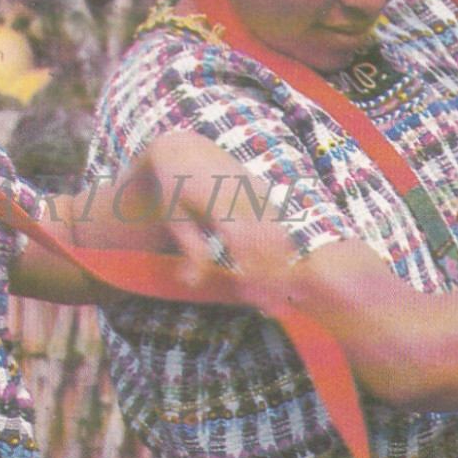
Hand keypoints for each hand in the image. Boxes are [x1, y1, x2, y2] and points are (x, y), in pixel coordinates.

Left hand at [129, 131, 299, 294]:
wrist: (185, 150)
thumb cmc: (174, 190)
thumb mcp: (175, 218)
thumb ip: (190, 249)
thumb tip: (191, 283)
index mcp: (216, 199)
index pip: (241, 238)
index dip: (250, 267)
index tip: (251, 295)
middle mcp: (241, 193)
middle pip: (267, 238)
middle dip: (272, 273)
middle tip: (272, 306)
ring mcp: (255, 191)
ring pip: (279, 231)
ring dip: (283, 264)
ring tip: (281, 296)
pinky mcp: (263, 193)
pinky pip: (280, 223)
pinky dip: (283, 249)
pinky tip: (283, 272)